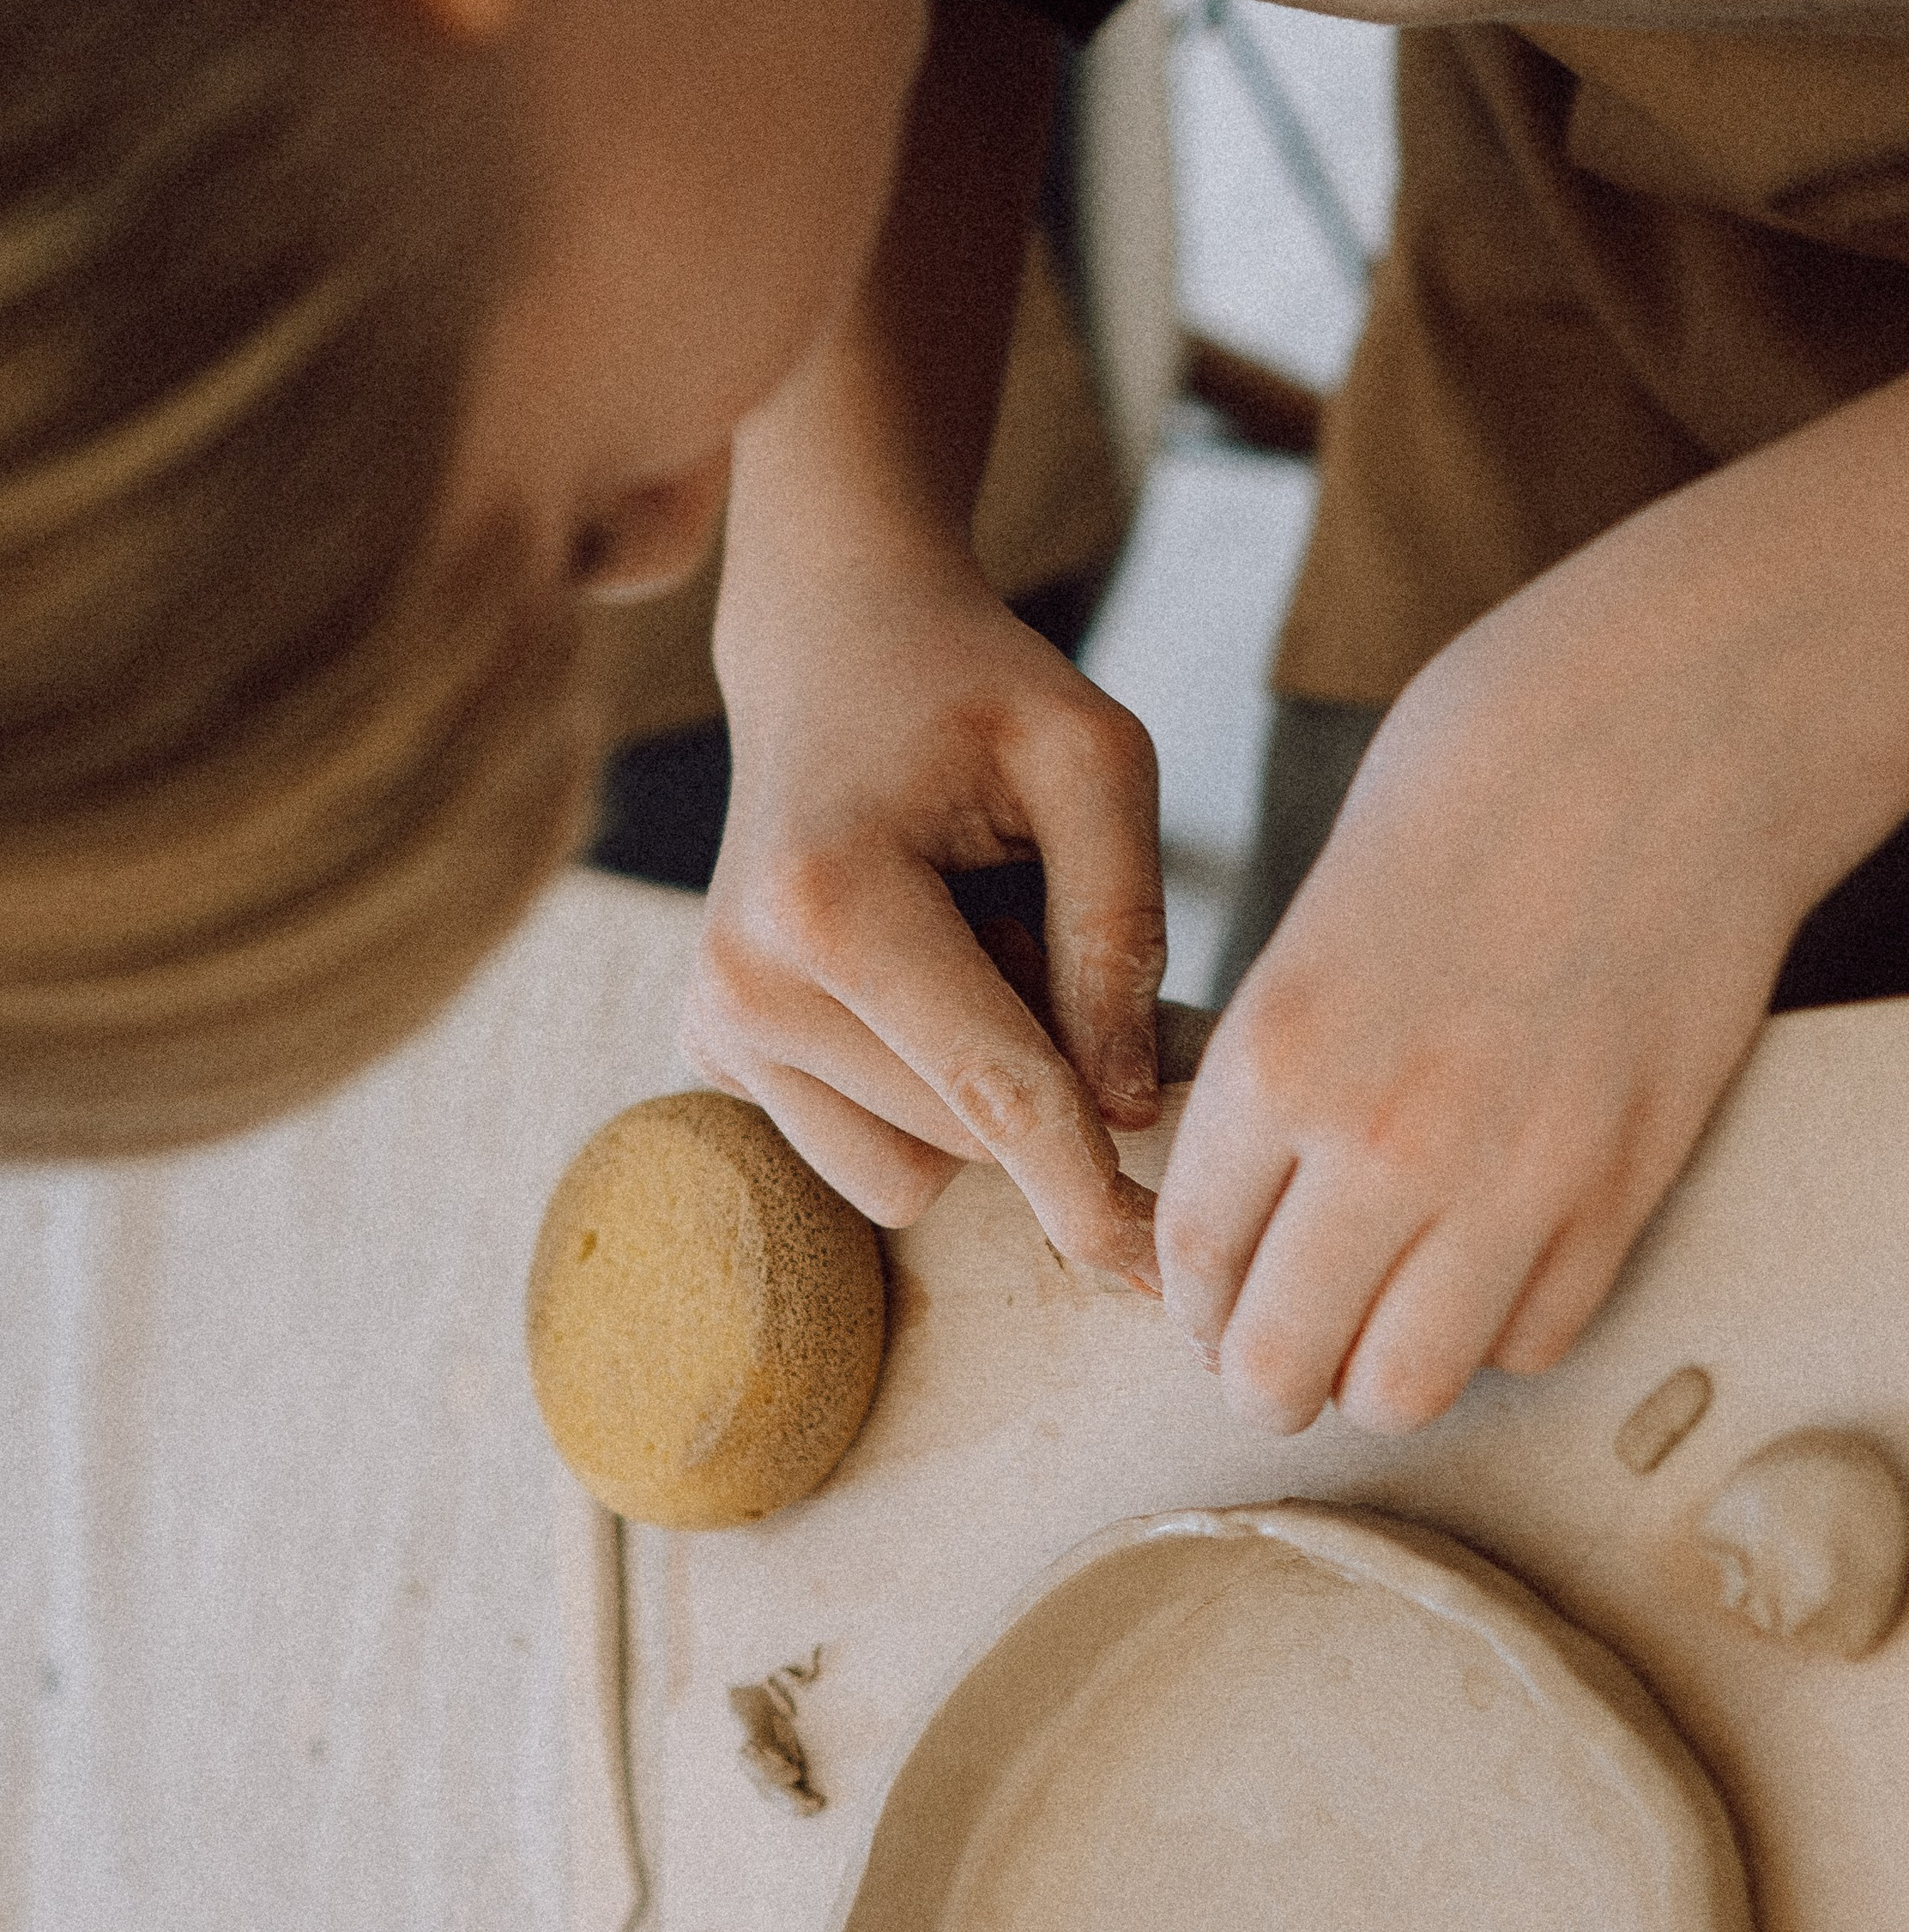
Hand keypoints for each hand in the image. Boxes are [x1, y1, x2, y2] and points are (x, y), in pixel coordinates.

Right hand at [680, 563, 1167, 1283]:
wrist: (831, 643)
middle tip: (1036, 925)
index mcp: (831, 902)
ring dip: (979, 1093)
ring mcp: (716, 1025)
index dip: (1097, 1194)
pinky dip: (922, 1095)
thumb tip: (1128, 1114)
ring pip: (916, 1170)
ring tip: (967, 943)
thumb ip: (1124, 936)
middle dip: (1045, 1079)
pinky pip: (868, 1154)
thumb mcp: (1096, 761)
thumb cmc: (979, 692)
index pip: (997, 1096)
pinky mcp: (714, 1051)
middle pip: (969, 1142)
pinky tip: (915, 975)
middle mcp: (746, 981)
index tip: (1171, 1289)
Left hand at [1156, 599, 1822, 1431]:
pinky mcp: (1628, 1189)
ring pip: (1406, 1386)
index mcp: (1279, 1054)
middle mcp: (1385, 1141)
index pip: (1192, 1256)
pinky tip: (1492, 1264)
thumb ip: (1273, 1064)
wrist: (1683, 725)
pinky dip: (1501, 1329)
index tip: (1207, 1300)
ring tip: (1380, 1326)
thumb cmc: (1488, 780)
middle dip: (1264, 1374)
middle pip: (1280, 1362)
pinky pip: (1536, 1339)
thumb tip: (1243, 1186)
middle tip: (1275, 1353)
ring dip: (1377, 1374)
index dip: (1191, 1299)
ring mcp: (1517, 1179)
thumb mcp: (1319, 915)